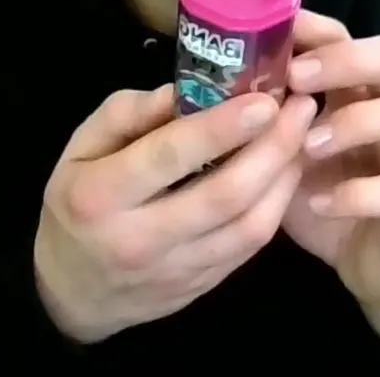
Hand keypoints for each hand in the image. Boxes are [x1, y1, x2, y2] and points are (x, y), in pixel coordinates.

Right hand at [34, 84, 317, 342]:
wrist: (74, 291)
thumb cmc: (76, 204)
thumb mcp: (79, 148)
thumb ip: (127, 114)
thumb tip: (186, 88)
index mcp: (100, 196)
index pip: (168, 157)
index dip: (220, 127)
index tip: (263, 99)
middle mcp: (141, 238)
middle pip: (224, 194)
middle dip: (272, 147)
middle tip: (302, 106)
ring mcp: (176, 269)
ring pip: (249, 225)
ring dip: (286, 175)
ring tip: (305, 132)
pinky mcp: (203, 285)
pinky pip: (251, 246)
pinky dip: (278, 205)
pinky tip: (289, 171)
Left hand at [280, 11, 379, 348]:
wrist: (372, 268)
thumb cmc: (324, 197)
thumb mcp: (287, 154)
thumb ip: (267, 120)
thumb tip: (211, 85)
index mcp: (362, 92)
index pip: (352, 38)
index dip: (319, 29)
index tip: (278, 29)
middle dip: (349, 59)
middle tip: (298, 78)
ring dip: (359, 121)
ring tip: (308, 144)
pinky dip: (362, 194)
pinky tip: (322, 203)